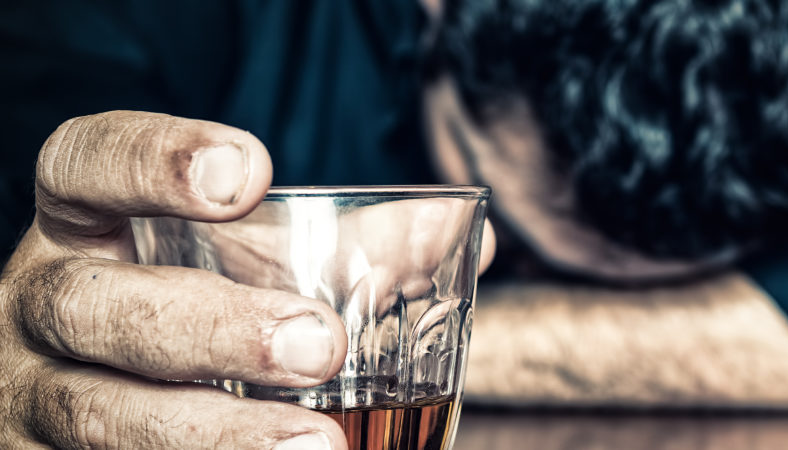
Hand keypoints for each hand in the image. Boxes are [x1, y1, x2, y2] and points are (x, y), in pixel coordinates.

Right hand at [0, 111, 351, 448]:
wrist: (124, 400)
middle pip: (93, 306)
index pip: (84, 163)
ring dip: (211, 437)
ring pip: (97, 417)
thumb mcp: (253, 270)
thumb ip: (349, 247)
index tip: (250, 172)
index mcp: (85, 230)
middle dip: (208, 327)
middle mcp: (46, 309)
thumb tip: (462, 234)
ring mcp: (36, 400)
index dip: (151, 161)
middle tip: (318, 345)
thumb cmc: (200, 311)